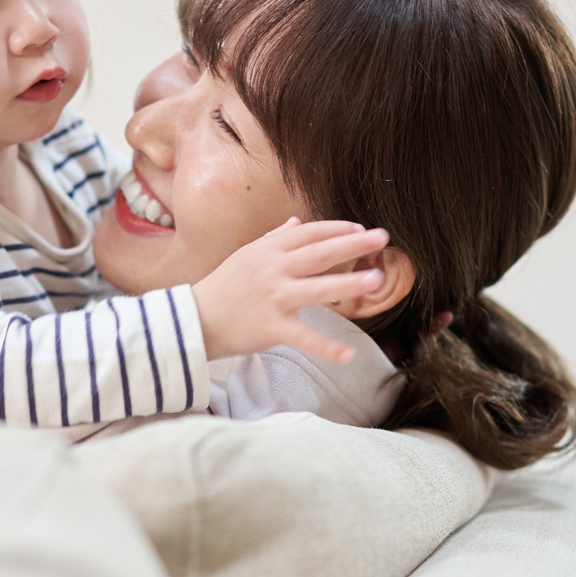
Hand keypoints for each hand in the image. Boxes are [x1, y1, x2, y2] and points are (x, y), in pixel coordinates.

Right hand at [191, 218, 388, 363]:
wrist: (192, 320)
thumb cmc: (222, 287)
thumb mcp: (246, 256)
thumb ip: (273, 238)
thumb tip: (297, 222)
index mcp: (268, 250)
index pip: (309, 233)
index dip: (336, 229)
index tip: (361, 229)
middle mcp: (273, 270)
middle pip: (319, 253)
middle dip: (352, 244)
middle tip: (383, 238)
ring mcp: (273, 298)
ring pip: (316, 289)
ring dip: (348, 284)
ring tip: (377, 279)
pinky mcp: (270, 328)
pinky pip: (303, 338)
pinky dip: (325, 347)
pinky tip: (348, 354)